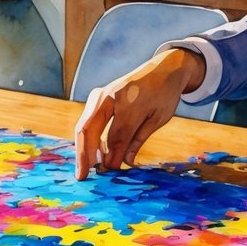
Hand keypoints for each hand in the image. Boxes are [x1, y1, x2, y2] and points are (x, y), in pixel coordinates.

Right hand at [74, 48, 204, 180]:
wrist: (163, 69)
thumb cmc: (164, 95)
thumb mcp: (158, 119)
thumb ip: (138, 140)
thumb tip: (121, 163)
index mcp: (129, 103)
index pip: (115, 137)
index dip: (111, 158)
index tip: (110, 174)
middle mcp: (109, 97)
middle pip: (89, 130)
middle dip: (84, 155)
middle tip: (82, 177)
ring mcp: (100, 94)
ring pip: (84, 125)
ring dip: (82, 148)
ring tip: (84, 169)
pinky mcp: (97, 96)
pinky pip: (87, 120)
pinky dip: (87, 138)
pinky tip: (92, 153)